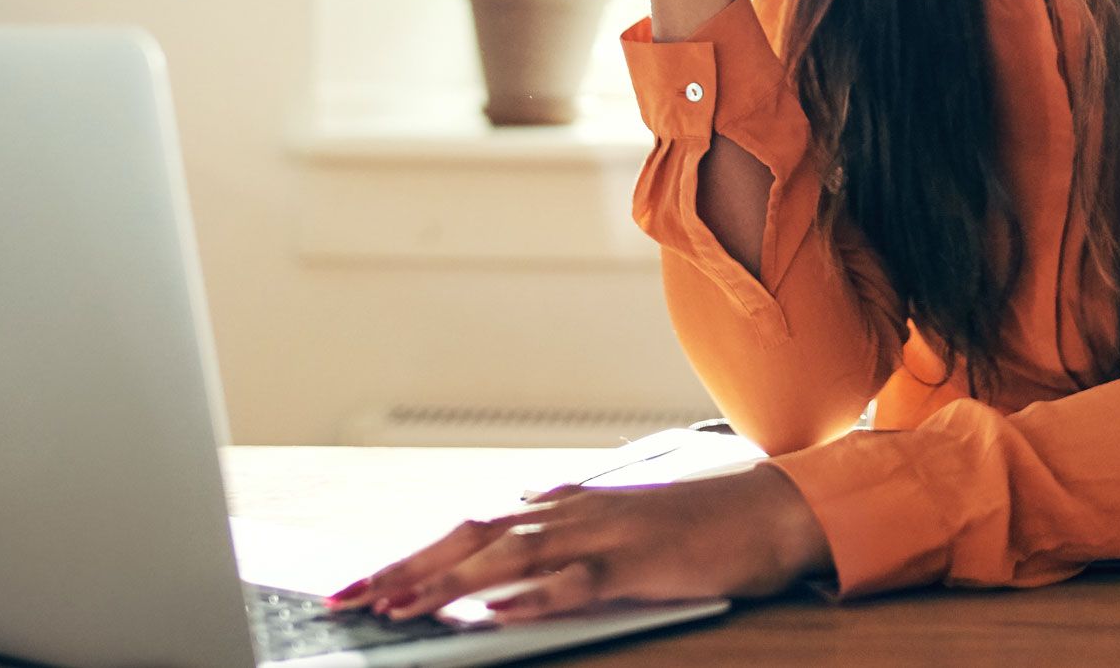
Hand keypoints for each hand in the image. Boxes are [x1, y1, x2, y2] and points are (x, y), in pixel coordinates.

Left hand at [322, 462, 832, 624]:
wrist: (769, 509)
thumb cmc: (695, 524)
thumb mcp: (615, 527)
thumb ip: (562, 537)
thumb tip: (506, 550)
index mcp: (562, 506)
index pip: (470, 528)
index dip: (412, 555)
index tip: (361, 585)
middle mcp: (571, 512)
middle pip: (472, 536)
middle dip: (407, 568)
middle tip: (350, 599)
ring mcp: (603, 534)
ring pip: (510, 558)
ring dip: (449, 584)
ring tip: (399, 607)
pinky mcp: (639, 563)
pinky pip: (577, 582)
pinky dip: (533, 597)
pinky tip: (496, 613)